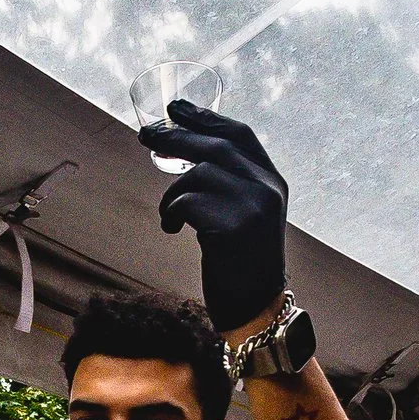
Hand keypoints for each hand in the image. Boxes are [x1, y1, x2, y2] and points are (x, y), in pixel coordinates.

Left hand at [141, 105, 288, 332]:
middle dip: (176, 136)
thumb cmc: (241, 264)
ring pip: (197, 175)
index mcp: (273, 183)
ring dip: (172, 193)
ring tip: (170, 215)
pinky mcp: (232, 227)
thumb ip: (230, 184)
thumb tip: (185, 153)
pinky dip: (171, 213)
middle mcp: (267, 190)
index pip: (239, 135)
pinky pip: (187, 202)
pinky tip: (172, 229)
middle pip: (214, 147)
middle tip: (145, 134)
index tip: (177, 108)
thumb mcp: (244, 216)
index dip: (206, 118)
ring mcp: (253, 207)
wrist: (256, 311)